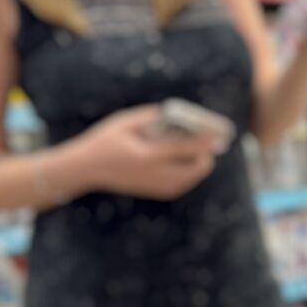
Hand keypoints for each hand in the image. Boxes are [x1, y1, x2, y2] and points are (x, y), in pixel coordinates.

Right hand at [77, 105, 217, 200]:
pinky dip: (190, 168)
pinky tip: (180, 156)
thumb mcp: (125, 121)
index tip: (219, 133)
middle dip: (205, 152)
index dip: (204, 141)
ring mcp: (158, 187)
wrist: (87, 169)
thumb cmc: (106, 139)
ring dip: (199, 159)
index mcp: (146, 157)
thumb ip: (153, 117)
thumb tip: (180, 114)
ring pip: (195, 175)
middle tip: (204, 138)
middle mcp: (155, 176)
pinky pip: (187, 181)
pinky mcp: (160, 192)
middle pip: (198, 167)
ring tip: (190, 145)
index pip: (184, 149)